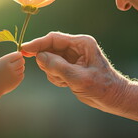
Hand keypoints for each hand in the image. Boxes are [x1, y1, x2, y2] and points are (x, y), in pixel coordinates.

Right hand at [0, 51, 24, 94]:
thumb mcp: (0, 61)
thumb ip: (10, 57)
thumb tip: (21, 54)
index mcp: (5, 61)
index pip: (18, 55)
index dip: (18, 55)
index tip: (16, 57)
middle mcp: (10, 68)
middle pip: (22, 61)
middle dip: (20, 61)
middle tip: (16, 63)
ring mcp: (14, 75)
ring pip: (22, 68)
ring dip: (19, 68)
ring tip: (12, 70)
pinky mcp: (17, 81)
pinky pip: (22, 74)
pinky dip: (19, 74)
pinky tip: (12, 75)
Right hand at [21, 32, 137, 121]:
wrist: (113, 98)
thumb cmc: (102, 87)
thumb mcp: (79, 78)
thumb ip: (58, 67)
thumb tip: (39, 57)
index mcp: (81, 43)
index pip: (53, 39)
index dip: (37, 43)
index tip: (23, 49)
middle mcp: (76, 48)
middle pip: (50, 49)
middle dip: (47, 62)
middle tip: (55, 74)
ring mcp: (72, 57)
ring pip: (49, 60)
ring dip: (52, 72)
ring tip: (65, 81)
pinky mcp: (70, 67)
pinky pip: (53, 68)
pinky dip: (55, 77)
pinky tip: (66, 84)